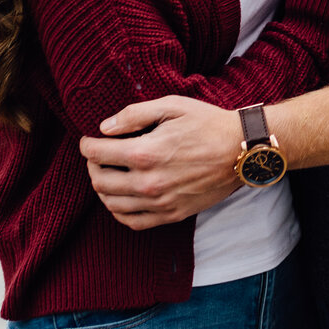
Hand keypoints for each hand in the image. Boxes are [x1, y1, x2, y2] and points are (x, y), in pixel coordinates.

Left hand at [78, 95, 242, 228]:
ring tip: (109, 174)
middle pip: (100, 181)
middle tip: (99, 156)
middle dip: (92, 166)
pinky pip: (132, 222)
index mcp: (145, 153)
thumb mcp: (172, 106)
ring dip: (103, 189)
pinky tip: (122, 197)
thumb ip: (134, 114)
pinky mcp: (170, 214)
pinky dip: (119, 211)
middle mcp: (148, 182)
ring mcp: (159, 202)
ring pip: (111, 204)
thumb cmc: (208, 123)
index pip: (97, 154)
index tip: (89, 140)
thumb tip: (104, 128)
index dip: (87, 145)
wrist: (241, 150)